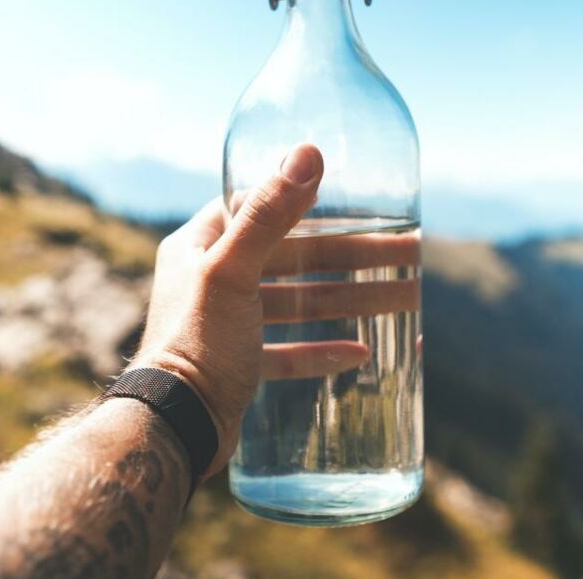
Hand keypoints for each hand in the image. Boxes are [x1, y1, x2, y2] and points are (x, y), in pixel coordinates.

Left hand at [131, 144, 420, 476]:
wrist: (173, 428)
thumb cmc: (195, 344)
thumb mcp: (232, 271)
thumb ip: (270, 214)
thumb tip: (309, 153)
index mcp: (199, 246)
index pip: (263, 209)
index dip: (314, 203)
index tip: (362, 204)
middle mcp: (210, 280)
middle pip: (295, 259)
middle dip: (354, 258)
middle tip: (409, 257)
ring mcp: (226, 325)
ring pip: (299, 304)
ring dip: (350, 301)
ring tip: (405, 300)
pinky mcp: (239, 366)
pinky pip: (287, 352)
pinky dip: (321, 350)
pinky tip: (360, 353)